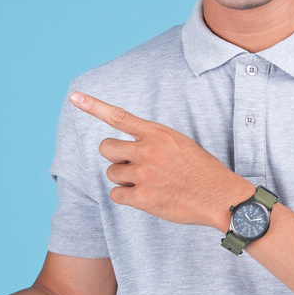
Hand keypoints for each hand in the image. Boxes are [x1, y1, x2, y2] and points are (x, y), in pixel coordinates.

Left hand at [70, 91, 252, 230]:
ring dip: (124, 179)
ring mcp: (143, 174)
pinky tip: (147, 197)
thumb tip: (127, 149)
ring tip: (149, 183)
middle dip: (115, 156)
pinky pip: (117, 194)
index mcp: (157, 133)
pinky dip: (127, 197)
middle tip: (132, 165)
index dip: (93, 106)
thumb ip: (153, 141)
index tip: (74, 97)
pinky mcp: (142, 197)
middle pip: (106, 148)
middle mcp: (147, 150)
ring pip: (111, 173)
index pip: (119, 116)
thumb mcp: (179, 143)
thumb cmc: (202, 170)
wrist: (220, 196)